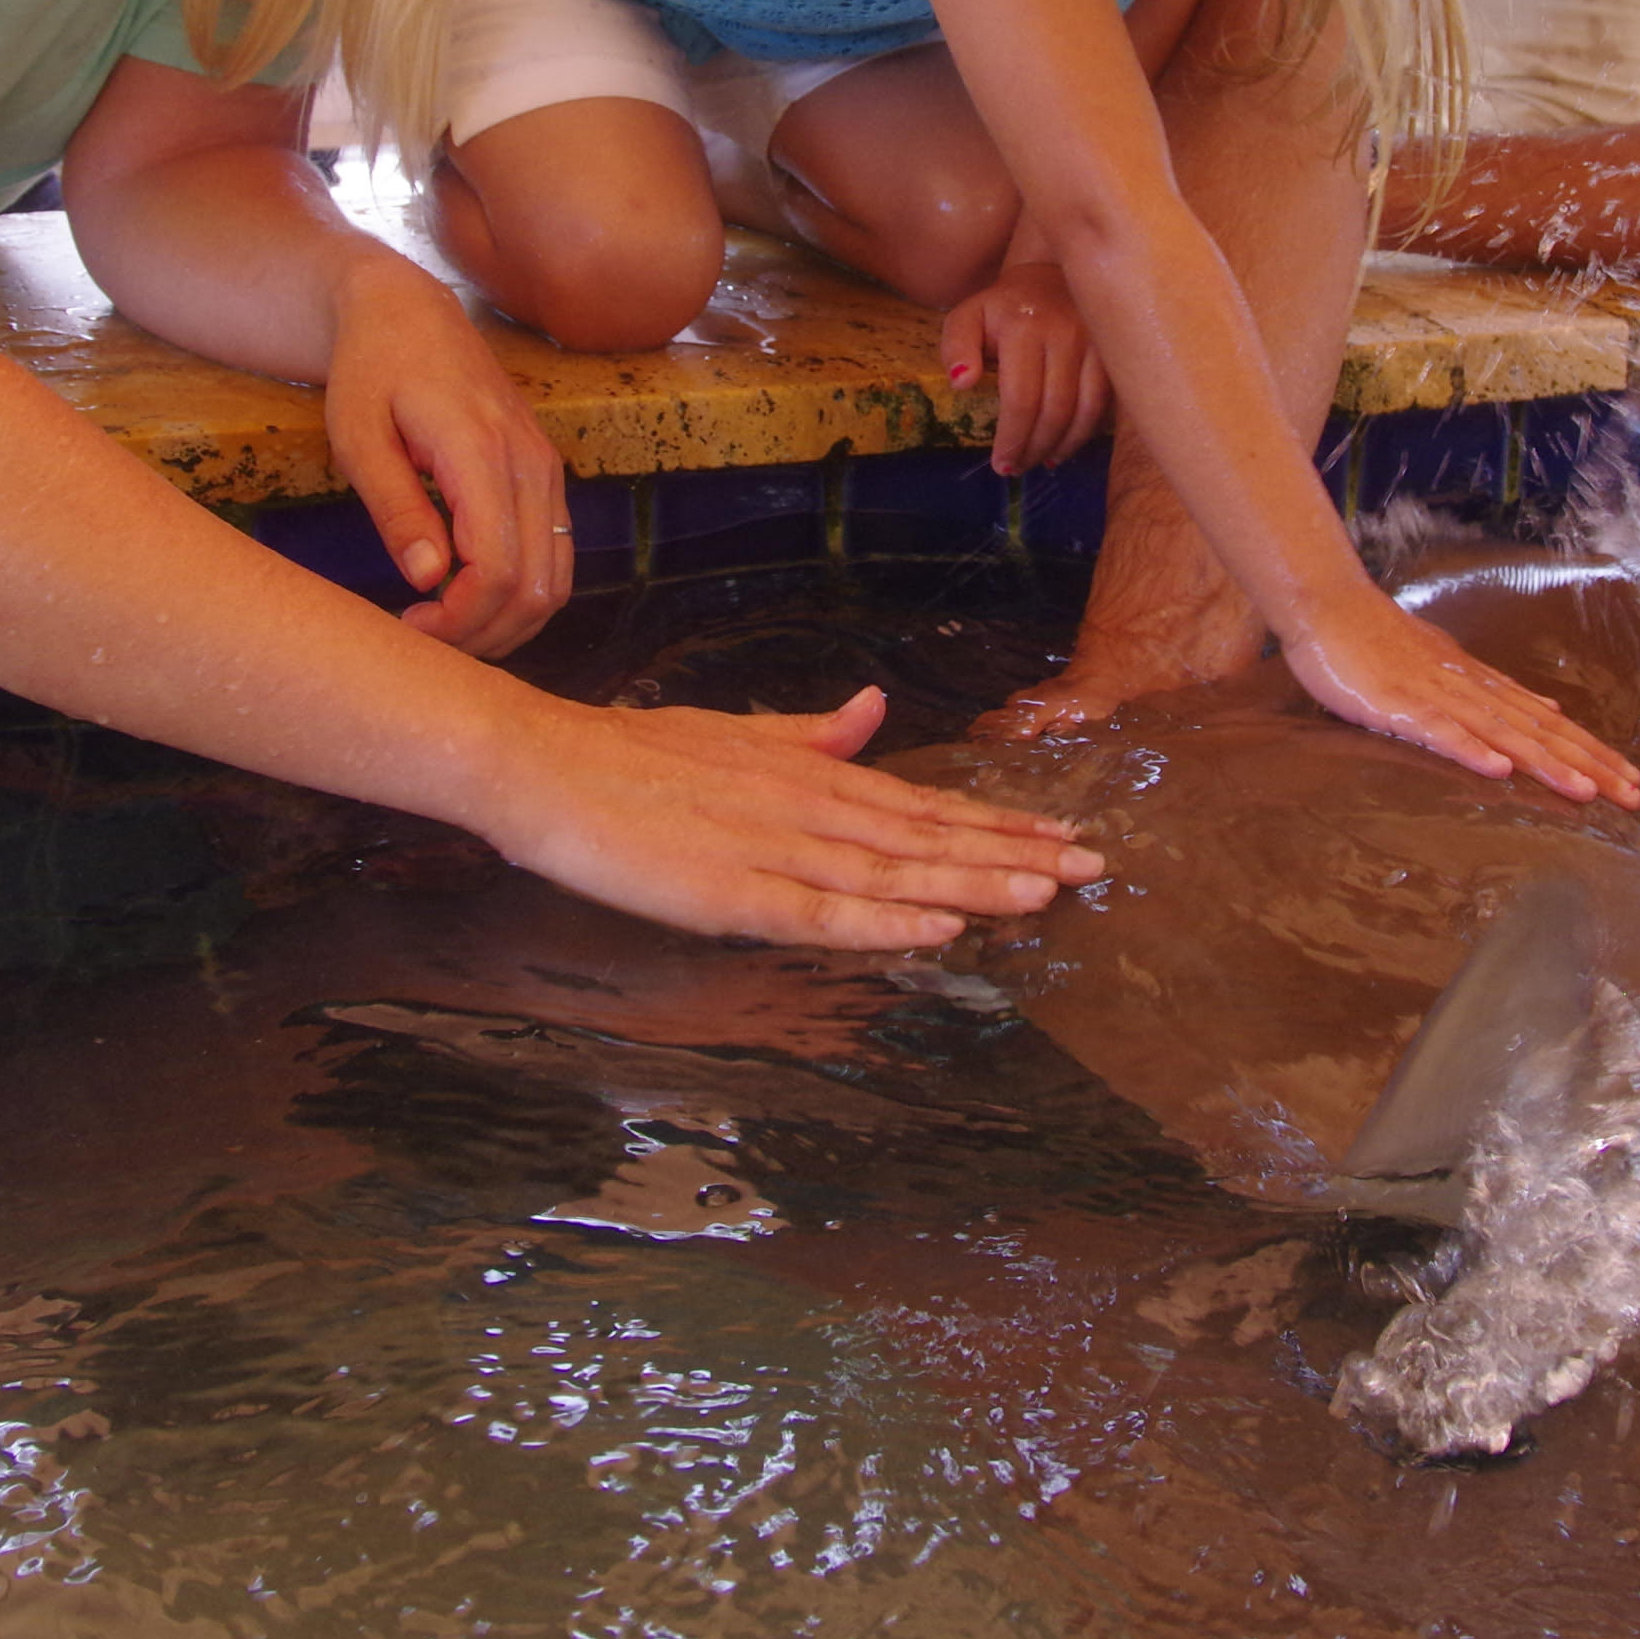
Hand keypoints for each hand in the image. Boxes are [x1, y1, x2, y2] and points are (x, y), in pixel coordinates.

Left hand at [321, 257, 569, 657]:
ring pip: (557, 580)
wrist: (408, 311)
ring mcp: (546, 468)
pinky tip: (468, 596)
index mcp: (482, 452)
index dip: (459, 618)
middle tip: (422, 640)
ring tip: (445, 626)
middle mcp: (531, 464)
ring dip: (507, 622)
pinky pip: (555, 554)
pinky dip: (521, 593)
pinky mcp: (546, 474)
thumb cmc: (371, 371)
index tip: (408, 626)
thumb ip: (396, 508)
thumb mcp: (359, 437)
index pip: (499, 567)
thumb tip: (427, 579)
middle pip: (538, 586)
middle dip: (483, 632)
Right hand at [483, 684, 1107, 950]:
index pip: (924, 804)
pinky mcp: (732, 893)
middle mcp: (808, 808)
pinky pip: (822, 913)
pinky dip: (884, 922)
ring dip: (971, 884)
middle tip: (1094, 867)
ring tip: (1045, 893)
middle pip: (928, 837)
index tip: (1064, 834)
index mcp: (810, 777)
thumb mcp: (735, 737)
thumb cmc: (633, 756)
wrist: (545, 764)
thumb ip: (808, 736)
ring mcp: (773, 850)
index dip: (997, 822)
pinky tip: (937, 928)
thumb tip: (869, 710)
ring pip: (892, 873)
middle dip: (1014, 853)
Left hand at [941, 260, 1108, 474]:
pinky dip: (1087, 431)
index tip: (1002, 464)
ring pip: (1085, 410)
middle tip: (1018, 468)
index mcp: (1023, 327)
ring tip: (1042, 461)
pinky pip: (1105, 402)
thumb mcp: (967, 317)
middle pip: (1054, 410)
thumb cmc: (1003, 308)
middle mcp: (1065, 333)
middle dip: (1035, 448)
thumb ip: (956, 346)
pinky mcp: (1115, 351)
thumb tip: (963, 383)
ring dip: (1063, 446)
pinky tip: (1067, 445)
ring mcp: (1096, 342)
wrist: (1052, 274)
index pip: (1021, 397)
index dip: (1012, 438)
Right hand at [1277, 594, 1639, 807]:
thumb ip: (1492, 692)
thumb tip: (1544, 711)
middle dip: (1589, 764)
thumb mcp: (1446, 666)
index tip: (1631, 779)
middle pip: (1540, 731)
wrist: (1329, 606)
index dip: (1591, 751)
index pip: (1549, 723)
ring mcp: (1436, 696)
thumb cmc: (1378, 641)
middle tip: (1634, 796)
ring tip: (1586, 791)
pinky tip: (1500, 771)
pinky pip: (1440, 731)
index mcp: (1482, 684)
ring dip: (1545, 763)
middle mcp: (1471, 689)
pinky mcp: (1399, 706)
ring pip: (1502, 733)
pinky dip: (1471, 750)